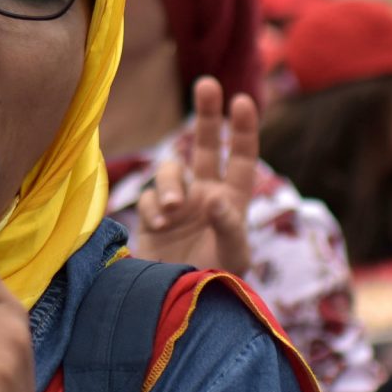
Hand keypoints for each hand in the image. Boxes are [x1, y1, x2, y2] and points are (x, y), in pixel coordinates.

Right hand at [130, 77, 257, 274]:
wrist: (180, 307)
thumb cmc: (217, 283)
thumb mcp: (234, 257)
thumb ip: (230, 226)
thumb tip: (217, 199)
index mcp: (233, 201)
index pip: (242, 158)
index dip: (243, 130)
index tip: (242, 101)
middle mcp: (206, 196)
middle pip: (207, 146)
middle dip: (207, 114)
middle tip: (207, 84)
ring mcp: (178, 205)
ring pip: (171, 170)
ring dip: (170, 184)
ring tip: (172, 210)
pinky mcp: (153, 218)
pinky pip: (149, 198)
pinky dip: (154, 206)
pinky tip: (161, 225)